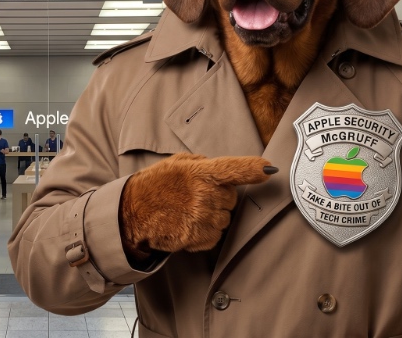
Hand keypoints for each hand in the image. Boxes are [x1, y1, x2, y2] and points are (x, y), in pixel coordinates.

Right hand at [119, 153, 275, 256]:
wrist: (132, 213)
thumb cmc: (154, 186)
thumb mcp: (176, 163)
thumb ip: (203, 163)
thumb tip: (227, 169)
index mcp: (200, 171)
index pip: (234, 169)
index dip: (253, 168)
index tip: (268, 169)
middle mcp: (204, 194)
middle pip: (232, 198)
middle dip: (219, 198)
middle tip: (195, 197)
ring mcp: (202, 217)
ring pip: (225, 219)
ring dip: (211, 216)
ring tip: (187, 212)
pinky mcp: (199, 238)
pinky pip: (215, 236)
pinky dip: (204, 233)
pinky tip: (186, 225)